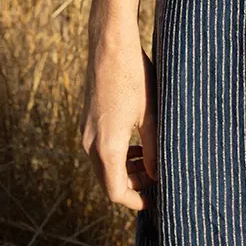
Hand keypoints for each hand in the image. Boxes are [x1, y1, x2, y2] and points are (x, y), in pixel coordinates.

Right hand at [80, 27, 158, 209]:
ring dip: (126, 168)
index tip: (156, 200)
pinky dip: (119, 153)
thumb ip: (154, 149)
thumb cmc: (134, 76)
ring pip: (104, 165)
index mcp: (106, 146)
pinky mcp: (88, 119)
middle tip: (159, 177)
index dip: (136, 202)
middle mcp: (90, 142)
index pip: (116, 192)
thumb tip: (158, 175)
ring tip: (152, 159)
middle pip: (108, 181)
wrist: (110, 43)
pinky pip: (101, 149)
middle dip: (134, 184)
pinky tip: (139, 142)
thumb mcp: (150, 115)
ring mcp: (86, 130)